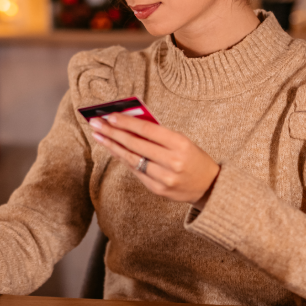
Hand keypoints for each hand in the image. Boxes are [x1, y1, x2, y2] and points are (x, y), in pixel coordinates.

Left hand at [89, 113, 220, 205]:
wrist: (209, 186)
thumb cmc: (194, 158)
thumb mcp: (182, 141)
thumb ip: (158, 134)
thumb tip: (129, 122)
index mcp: (180, 144)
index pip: (147, 130)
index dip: (127, 122)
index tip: (110, 116)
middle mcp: (172, 161)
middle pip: (135, 144)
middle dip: (113, 132)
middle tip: (96, 123)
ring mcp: (164, 178)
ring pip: (131, 159)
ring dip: (112, 146)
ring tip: (99, 136)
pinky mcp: (157, 190)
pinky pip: (136, 171)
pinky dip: (123, 159)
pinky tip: (113, 149)